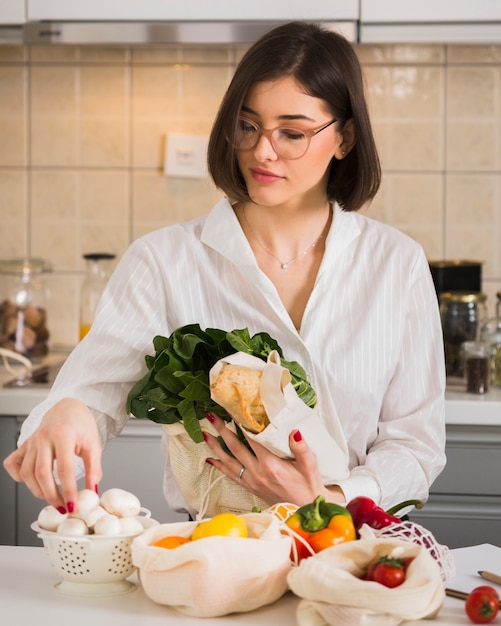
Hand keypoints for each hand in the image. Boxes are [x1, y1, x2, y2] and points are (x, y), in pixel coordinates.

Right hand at [3, 398, 102, 512]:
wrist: (68, 407)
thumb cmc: (81, 424)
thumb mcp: (93, 444)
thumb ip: (94, 468)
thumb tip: (93, 491)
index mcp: (63, 435)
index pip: (65, 469)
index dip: (68, 491)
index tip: (73, 506)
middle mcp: (43, 437)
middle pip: (41, 474)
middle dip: (51, 495)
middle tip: (62, 508)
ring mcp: (31, 441)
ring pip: (27, 472)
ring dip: (37, 490)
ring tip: (52, 498)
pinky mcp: (24, 445)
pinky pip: (14, 463)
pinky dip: (18, 476)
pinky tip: (31, 482)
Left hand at [202, 412, 344, 506]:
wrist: (306, 509)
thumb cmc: (309, 486)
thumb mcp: (310, 466)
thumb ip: (302, 448)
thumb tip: (294, 431)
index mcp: (271, 465)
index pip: (252, 439)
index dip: (241, 424)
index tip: (233, 410)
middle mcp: (258, 472)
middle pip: (235, 448)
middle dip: (222, 430)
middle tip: (212, 416)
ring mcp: (252, 481)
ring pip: (229, 461)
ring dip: (215, 447)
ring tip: (204, 434)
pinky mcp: (251, 487)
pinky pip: (231, 475)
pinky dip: (220, 466)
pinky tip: (210, 459)